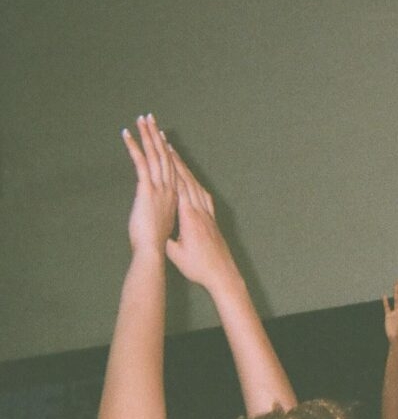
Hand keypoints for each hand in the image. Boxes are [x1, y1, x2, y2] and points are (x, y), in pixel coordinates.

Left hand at [122, 115, 176, 253]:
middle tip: (151, 118)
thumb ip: (160, 217)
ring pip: (155, 154)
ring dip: (148, 134)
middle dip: (157, 135)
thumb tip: (154, 218)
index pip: (171, 168)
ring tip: (142, 118)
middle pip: (165, 156)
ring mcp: (159, 187)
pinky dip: (133, 147)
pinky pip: (140, 162)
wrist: (153, 251)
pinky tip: (126, 134)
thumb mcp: (162, 228)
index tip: (163, 138)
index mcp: (173, 197)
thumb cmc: (156, 246)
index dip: (167, 151)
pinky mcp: (147, 188)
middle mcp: (169, 188)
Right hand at [163, 146, 238, 291]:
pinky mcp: (212, 219)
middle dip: (177, 162)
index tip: (163, 153)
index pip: (179, 187)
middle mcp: (200, 211)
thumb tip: (154, 231)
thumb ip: (166, 240)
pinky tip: (192, 181)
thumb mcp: (176, 255)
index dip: (172, 169)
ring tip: (176, 157)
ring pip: (196, 186)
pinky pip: (203, 195)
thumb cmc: (198, 267)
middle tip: (167, 145)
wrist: (222, 274)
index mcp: (189, 217)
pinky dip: (195, 184)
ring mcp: (208, 214)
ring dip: (185, 170)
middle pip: (188, 180)